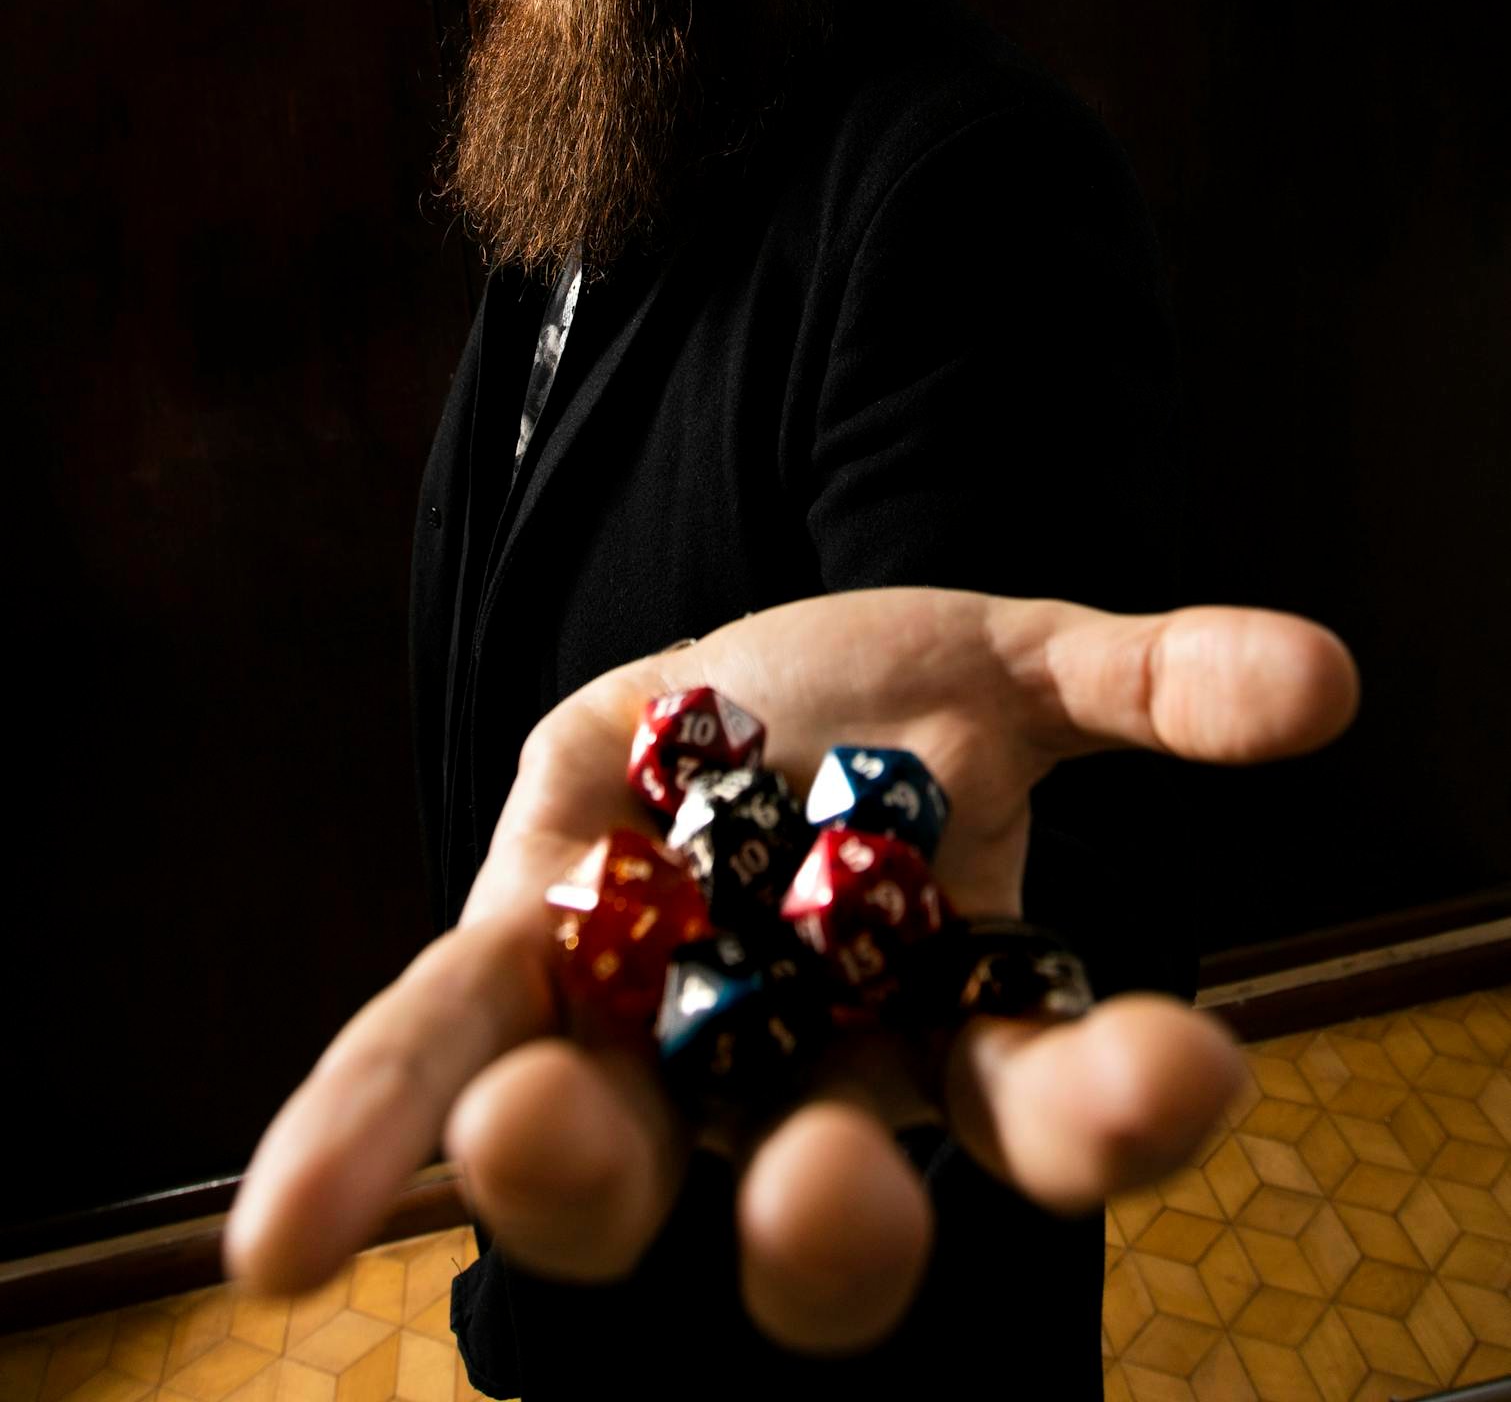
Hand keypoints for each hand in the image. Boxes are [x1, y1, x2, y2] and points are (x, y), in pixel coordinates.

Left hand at [223, 588, 1357, 1354]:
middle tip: (829, 1186)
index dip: (1116, 1105)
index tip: (1181, 1066)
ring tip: (526, 1123)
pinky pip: (421, 1060)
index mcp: (943, 1034)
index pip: (1049, 1110)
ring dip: (571, 1171)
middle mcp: (795, 1087)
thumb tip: (1322, 672)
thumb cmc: (889, 706)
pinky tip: (285, 1233)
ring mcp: (638, 1048)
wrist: (734, 696)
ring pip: (605, 1164)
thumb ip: (1150, 682)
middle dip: (834, 1220)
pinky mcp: (501, 977)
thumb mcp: (1012, 669)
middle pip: (821, 1211)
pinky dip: (357, 1136)